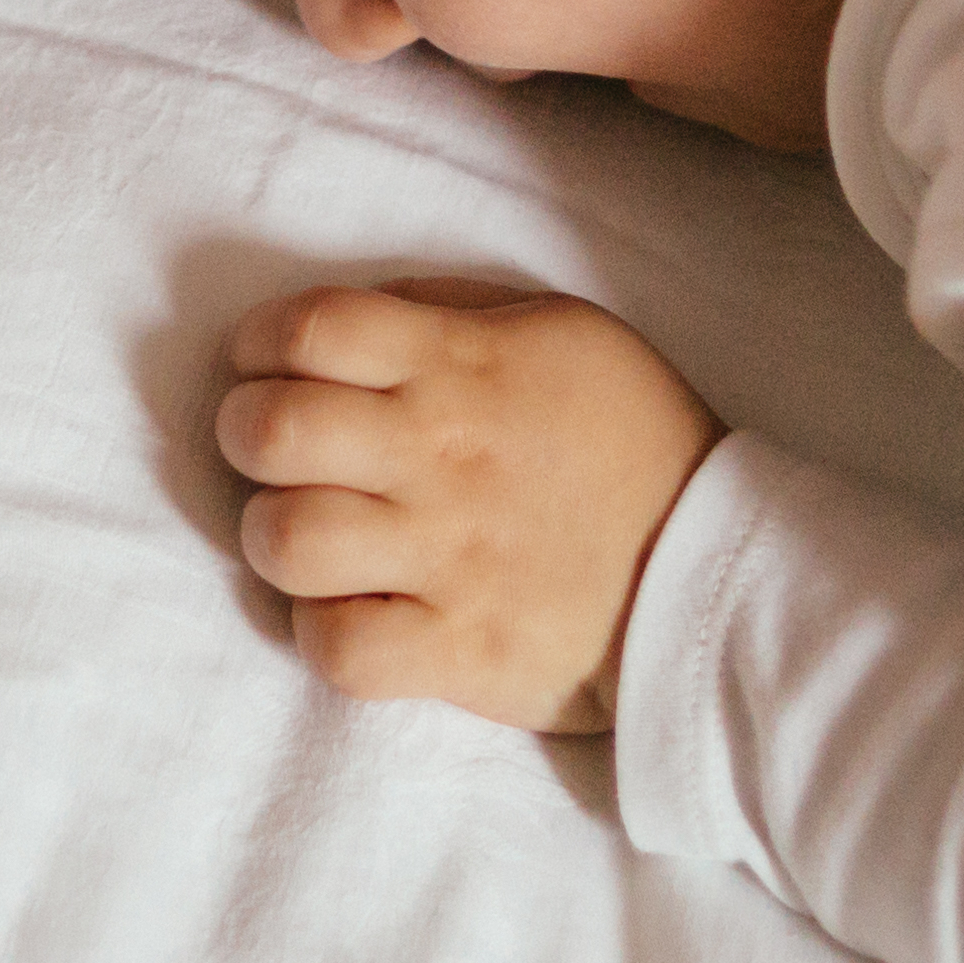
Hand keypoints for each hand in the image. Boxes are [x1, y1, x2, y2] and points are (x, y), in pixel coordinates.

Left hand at [214, 281, 724, 732]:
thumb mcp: (558, 331)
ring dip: (275, 536)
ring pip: (286, 540)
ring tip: (308, 536)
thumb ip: (447, 311)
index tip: (263, 362)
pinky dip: (322, 632)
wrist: (719, 568)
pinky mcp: (460, 650)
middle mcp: (442, 457)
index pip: (312, 327)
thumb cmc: (630, 437)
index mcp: (463, 367)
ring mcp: (447, 559)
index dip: (259, 339)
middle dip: (244, 432)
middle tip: (274, 451)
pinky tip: (348, 610)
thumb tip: (343, 325)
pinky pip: (339, 648)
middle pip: (273, 431)